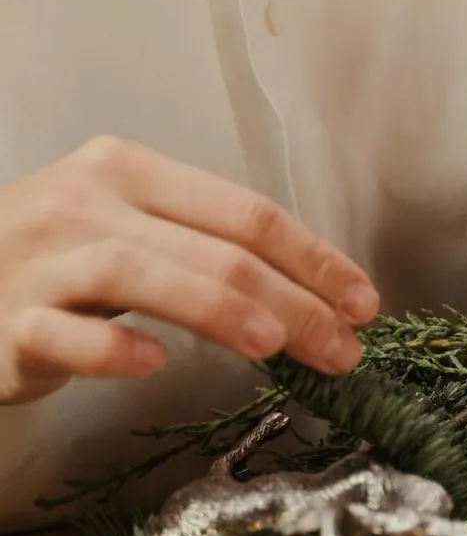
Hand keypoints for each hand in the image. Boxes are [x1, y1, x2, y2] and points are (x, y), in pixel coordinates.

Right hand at [0, 137, 378, 404]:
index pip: (247, 212)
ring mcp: (40, 261)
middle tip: (342, 349)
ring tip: (274, 347)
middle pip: (211, 248)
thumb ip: (212, 247)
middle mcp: (86, 203)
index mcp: (131, 172)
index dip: (315, 259)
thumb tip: (322, 295)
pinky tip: (153, 363)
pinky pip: (62, 334)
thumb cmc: (65, 258)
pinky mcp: (8, 323)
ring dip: (218, 310)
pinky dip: (111, 348)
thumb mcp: (137, 226)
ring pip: (139, 274)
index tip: (363, 304)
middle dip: (293, 300)